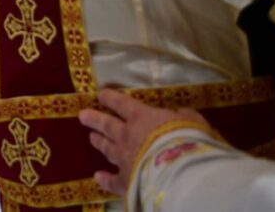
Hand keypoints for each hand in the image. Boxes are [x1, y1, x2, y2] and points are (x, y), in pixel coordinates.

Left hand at [78, 88, 208, 196]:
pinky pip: (112, 180)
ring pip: (107, 149)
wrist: (180, 169)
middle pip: (106, 125)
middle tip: (82, 116)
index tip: (100, 95)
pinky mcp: (126, 181)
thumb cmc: (188, 140)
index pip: (121, 103)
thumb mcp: (192, 121)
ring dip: (99, 143)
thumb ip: (184, 116)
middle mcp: (127, 135)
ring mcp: (124, 158)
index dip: (110, 98)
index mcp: (141, 117)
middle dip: (94, 119)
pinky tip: (98, 177)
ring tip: (92, 138)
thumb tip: (180, 113)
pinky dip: (104, 179)